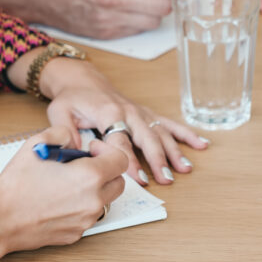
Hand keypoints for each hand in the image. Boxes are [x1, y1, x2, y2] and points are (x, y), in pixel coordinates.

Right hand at [0, 126, 125, 261]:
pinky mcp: (76, 234)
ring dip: (96, 189)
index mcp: (89, 176)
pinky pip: (88, 216)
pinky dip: (81, 206)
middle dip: (106, 171)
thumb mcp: (36, 143)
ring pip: (105, 201)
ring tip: (69, 182)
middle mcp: (93, 200)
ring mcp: (86, 220)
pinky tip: (59, 199)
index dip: (107, 150)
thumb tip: (72, 138)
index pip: (120, 160)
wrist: (0, 219)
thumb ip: (61, 133)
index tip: (91, 150)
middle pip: (119, 183)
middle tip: (84, 164)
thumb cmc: (16, 184)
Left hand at [38, 58, 208, 185]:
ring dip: (175, 151)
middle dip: (158, 160)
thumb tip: (76, 154)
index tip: (140, 180)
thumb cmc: (72, 98)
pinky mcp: (147, 114)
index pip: (121, 141)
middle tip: (167, 179)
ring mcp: (140, 113)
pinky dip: (186, 133)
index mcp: (108, 113)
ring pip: (161, 133)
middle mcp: (128, 112)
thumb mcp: (59, 113)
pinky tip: (201, 144)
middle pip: (147, 139)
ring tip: (186, 169)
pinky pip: (169, 123)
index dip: (131, 163)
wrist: (83, 80)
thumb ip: (66, 133)